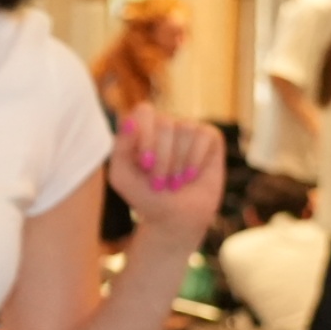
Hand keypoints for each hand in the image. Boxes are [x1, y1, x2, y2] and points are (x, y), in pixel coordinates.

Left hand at [107, 109, 226, 238]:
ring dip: (179, 164)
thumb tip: (130, 121)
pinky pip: (205, 136)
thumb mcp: (122, 176)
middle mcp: (165, 123)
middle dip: (162, 159)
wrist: (174, 218)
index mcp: (141, 127)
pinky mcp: (210, 137)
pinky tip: (191, 175)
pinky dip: (196, 161)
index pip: (144, 112)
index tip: (145, 164)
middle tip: (159, 182)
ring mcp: (188, 128)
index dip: (146, 138)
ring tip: (175, 182)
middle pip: (165, 124)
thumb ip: (120, 148)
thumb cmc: (145, 195)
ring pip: (186, 130)